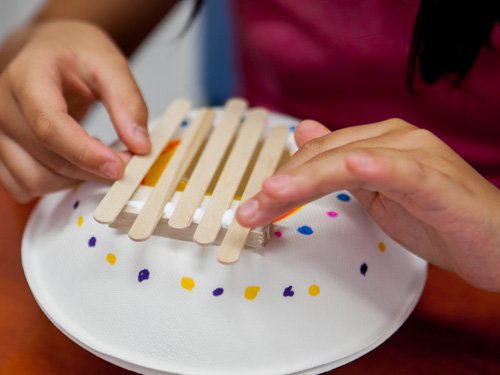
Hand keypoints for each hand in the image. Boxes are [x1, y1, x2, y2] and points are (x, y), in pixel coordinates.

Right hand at [0, 20, 150, 201]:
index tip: (119, 167)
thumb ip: (129, 103)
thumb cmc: (74, 54)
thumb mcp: (110, 64)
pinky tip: (74, 164)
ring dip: (76, 180)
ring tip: (99, 157)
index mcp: (27, 77)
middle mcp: (2, 107)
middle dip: (92, 169)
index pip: (50, 127)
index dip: (86, 154)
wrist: (47, 52)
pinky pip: (23, 186)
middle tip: (125, 161)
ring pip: (35, 180)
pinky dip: (55, 184)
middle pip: (47, 159)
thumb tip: (140, 146)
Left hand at [236, 118, 499, 290]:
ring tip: (274, 194)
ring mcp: (417, 156)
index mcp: (377, 143)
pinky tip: (355, 167)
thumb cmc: (436, 217)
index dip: (283, 179)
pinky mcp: (437, 181)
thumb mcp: (376, 192)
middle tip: (250, 211)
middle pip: (326, 156)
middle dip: (283, 185)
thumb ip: (341, 165)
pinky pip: (403, 171)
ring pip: (351, 161)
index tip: (254, 206)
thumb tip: (305, 132)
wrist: (494, 242)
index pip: (318, 154)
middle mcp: (394, 139)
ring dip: (309, 178)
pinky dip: (378, 168)